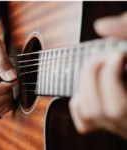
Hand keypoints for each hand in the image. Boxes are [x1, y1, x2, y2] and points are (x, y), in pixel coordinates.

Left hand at [69, 12, 126, 138]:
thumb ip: (126, 33)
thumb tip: (100, 26)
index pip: (119, 107)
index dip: (109, 77)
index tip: (115, 54)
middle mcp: (126, 122)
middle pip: (97, 109)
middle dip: (92, 76)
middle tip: (100, 56)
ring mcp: (114, 125)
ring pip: (88, 113)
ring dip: (84, 84)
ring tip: (95, 68)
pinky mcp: (104, 124)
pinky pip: (83, 121)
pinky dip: (78, 102)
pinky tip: (87, 88)